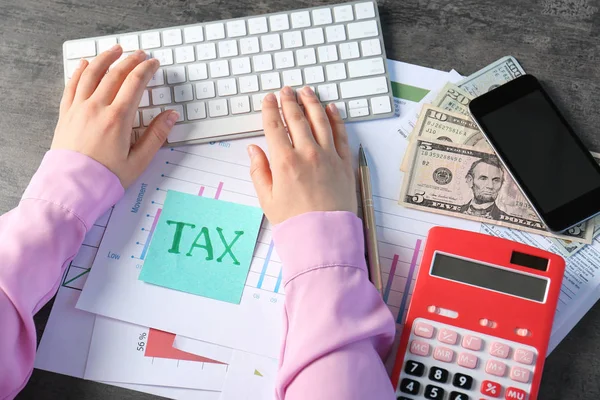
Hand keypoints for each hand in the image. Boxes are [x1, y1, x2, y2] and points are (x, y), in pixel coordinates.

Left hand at [52, 45, 178, 187]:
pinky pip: (72, 85)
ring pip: (92, 73)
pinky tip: (85, 64)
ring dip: (105, 58)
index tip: (153, 63)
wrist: (72, 188)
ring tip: (115, 50)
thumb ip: (156, 135)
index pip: (135, 83)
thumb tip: (171, 116)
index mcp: (117, 118)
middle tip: (140, 54)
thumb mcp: (139, 161)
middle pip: (115, 73)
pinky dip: (80, 71)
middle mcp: (97, 108)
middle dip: (130, 60)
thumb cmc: (105, 178)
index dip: (146, 69)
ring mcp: (79, 109)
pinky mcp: (66, 114)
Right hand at [248, 86, 356, 224]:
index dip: (269, 109)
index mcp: (284, 162)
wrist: (324, 237)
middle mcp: (307, 154)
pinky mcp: (344, 163)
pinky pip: (340, 134)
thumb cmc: (294, 222)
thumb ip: (258, 171)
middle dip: (289, 100)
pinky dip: (335, 118)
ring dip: (311, 102)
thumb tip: (253, 150)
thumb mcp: (267, 199)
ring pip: (319, 120)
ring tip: (306, 91)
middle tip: (285, 90)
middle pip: (296, 118)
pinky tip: (330, 109)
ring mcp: (328, 156)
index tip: (268, 99)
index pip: (274, 126)